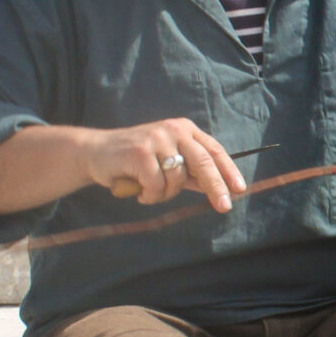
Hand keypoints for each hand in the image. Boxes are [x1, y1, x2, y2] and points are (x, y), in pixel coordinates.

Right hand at [89, 118, 247, 211]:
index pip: (214, 150)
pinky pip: (156, 185)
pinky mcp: (141, 152)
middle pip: (204, 162)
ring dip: (165, 194)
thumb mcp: (169, 163)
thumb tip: (221, 189)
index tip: (239, 189)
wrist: (96, 152)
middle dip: (216, 187)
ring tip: (149, 191)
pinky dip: (149, 195)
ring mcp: (157, 139)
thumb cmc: (136, 160)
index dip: (228, 170)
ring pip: (177, 180)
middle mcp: (174, 130)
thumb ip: (192, 174)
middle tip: (225, 207)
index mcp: (185, 129)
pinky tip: (137, 191)